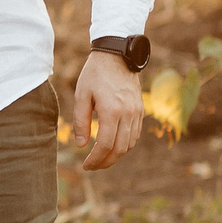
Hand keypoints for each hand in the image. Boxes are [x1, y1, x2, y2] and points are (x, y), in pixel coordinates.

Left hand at [73, 51, 144, 170]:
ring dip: (116, 155)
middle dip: (105, 162)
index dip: (95, 159)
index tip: (85, 166)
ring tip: (101, 159)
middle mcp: (128, 114)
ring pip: (129, 144)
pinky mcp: (140, 110)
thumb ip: (81, 121)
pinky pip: (135, 134)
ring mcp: (137, 112)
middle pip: (119, 149)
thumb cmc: (95, 74)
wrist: (117, 56)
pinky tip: (112, 146)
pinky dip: (124, 145)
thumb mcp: (81, 95)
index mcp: (111, 111)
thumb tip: (81, 145)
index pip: (105, 144)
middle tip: (92, 167)